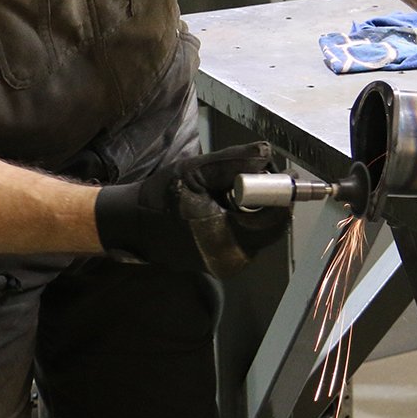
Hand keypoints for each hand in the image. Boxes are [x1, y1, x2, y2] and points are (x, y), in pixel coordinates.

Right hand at [94, 142, 289, 277]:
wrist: (132, 225)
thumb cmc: (161, 197)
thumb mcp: (195, 170)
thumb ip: (233, 162)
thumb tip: (266, 153)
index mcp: (228, 238)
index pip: (275, 220)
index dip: (282, 194)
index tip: (284, 173)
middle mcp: (232, 258)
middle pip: (271, 227)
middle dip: (269, 199)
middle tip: (256, 176)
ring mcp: (226, 264)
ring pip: (259, 232)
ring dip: (256, 209)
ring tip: (234, 190)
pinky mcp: (220, 262)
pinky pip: (245, 238)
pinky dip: (243, 219)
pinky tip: (224, 205)